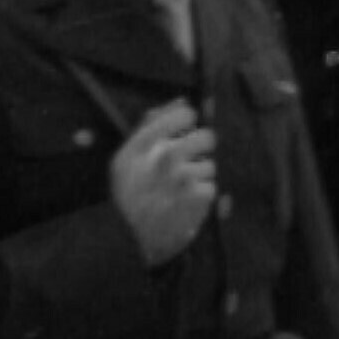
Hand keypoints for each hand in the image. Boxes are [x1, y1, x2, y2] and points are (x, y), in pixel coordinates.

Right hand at [110, 103, 221, 262]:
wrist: (126, 238)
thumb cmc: (127, 194)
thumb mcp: (127, 156)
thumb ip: (152, 125)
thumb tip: (182, 99)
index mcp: (145, 143)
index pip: (184, 114)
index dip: (187, 123)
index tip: (182, 134)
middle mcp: (165, 156)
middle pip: (207, 137)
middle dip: (200, 150)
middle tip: (187, 164)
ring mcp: (184, 178)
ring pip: (210, 165)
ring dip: (199, 178)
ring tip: (179, 191)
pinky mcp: (198, 199)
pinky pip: (211, 188)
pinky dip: (201, 198)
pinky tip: (184, 204)